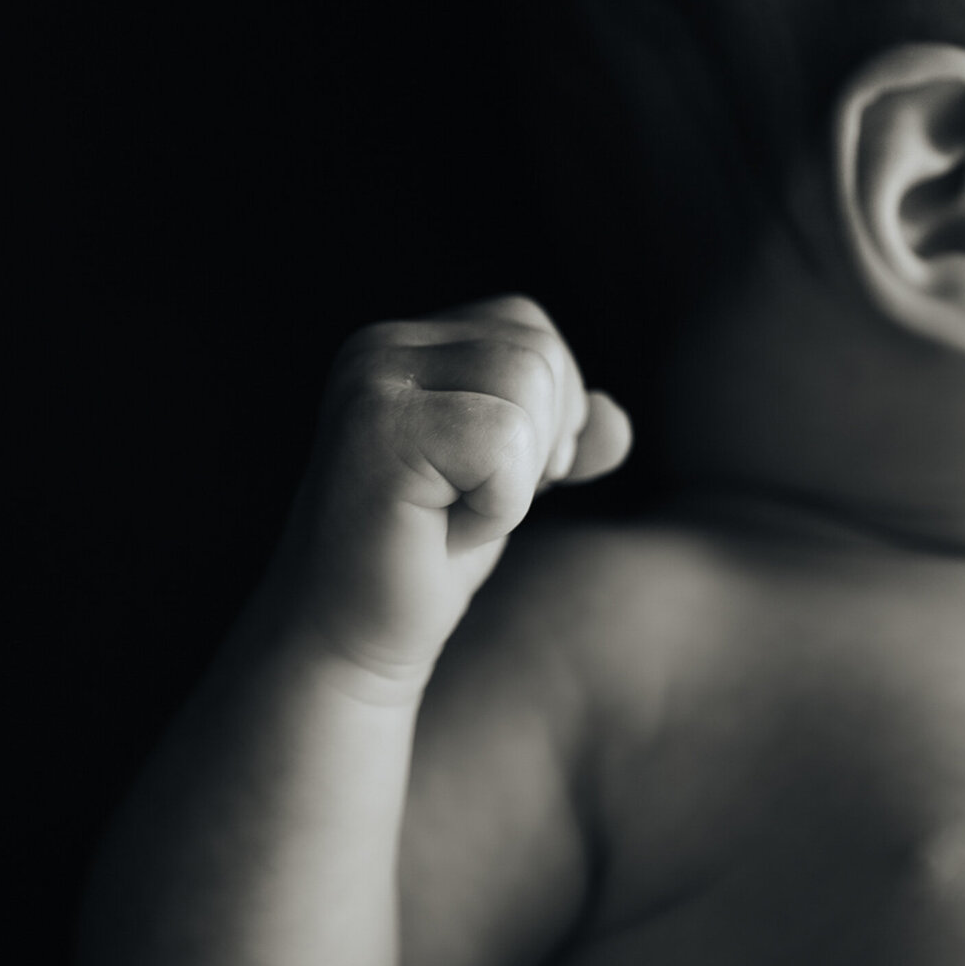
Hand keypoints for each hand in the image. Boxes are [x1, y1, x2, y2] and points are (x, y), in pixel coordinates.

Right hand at [288, 295, 631, 686]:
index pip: (529, 329)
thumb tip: (616, 421)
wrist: (348, 636)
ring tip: (452, 513)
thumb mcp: (511, 481)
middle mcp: (380, 347)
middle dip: (538, 444)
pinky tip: (444, 530)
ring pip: (527, 382)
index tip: (488, 479)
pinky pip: (504, 438)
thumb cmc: (425, 558)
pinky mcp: (380, 428)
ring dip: (514, 477)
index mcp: (405, 343)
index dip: (546, 413)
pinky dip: (499, 503)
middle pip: (536, 354)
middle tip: (468, 505)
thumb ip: (565, 437)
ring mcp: (372, 382)